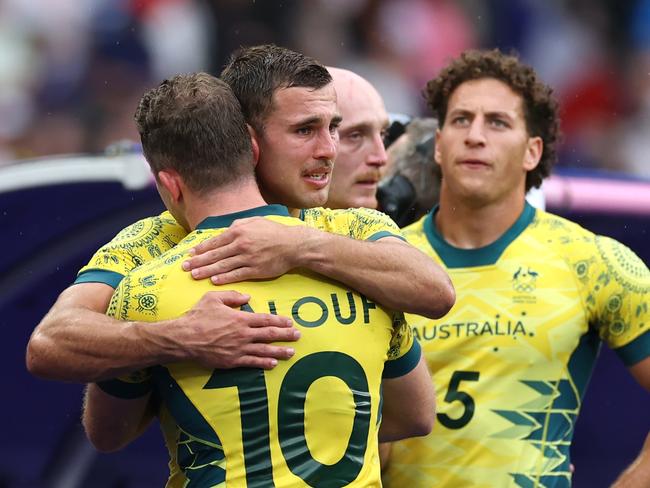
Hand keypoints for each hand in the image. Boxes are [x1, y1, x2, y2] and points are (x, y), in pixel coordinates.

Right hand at [166, 290, 299, 369]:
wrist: (183, 338)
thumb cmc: (197, 316)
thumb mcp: (213, 298)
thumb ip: (232, 296)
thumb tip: (247, 296)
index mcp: (240, 318)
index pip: (265, 319)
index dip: (279, 321)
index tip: (289, 322)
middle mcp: (243, 334)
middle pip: (269, 335)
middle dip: (285, 335)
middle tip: (298, 335)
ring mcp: (238, 349)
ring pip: (264, 350)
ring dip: (279, 351)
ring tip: (292, 352)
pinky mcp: (232, 361)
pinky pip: (252, 362)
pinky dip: (264, 363)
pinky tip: (273, 363)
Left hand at [182, 217, 303, 283]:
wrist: (293, 245)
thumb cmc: (274, 232)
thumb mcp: (255, 221)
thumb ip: (238, 225)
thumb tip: (225, 230)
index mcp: (238, 231)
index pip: (214, 242)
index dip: (201, 249)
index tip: (190, 254)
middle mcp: (240, 245)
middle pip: (214, 255)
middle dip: (197, 262)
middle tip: (184, 268)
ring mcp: (247, 258)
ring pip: (222, 266)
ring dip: (206, 271)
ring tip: (194, 275)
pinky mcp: (255, 270)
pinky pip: (236, 275)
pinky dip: (224, 278)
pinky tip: (214, 281)